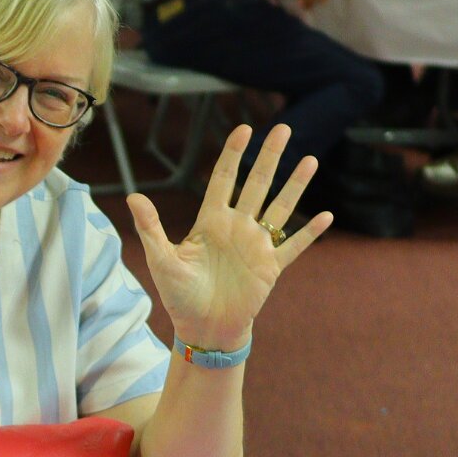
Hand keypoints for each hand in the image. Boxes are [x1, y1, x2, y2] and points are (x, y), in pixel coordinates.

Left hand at [127, 124, 329, 353]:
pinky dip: (309, 233)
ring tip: (310, 159)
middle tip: (283, 128)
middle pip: (257, 184)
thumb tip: (131, 197)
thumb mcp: (161, 260)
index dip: (233, 155)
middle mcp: (237, 227)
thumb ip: (150, 228)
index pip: (224, 179)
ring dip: (295, 185)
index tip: (243, 130)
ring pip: (280, 208)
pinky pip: (294, 246)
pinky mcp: (271, 267)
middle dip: (270, 156)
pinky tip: (325, 216)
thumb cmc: (179, 295)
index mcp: (211, 221)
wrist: (203, 328)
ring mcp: (256, 245)